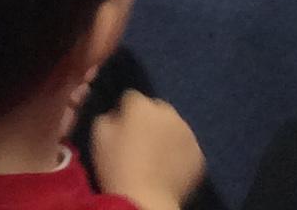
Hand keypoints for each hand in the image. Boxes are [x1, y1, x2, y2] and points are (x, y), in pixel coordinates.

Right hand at [90, 93, 204, 209]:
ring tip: (156, 156)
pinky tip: (168, 167)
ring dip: (166, 134)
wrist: (145, 199)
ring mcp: (187, 131)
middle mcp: (168, 111)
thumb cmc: (117, 168)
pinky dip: (178, 152)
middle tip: (140, 142)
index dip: (124, 112)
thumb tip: (116, 115)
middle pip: (156, 109)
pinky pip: (185, 146)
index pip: (131, 97)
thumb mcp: (98, 138)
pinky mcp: (198, 152)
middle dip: (148, 120)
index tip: (121, 128)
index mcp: (141, 105)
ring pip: (174, 126)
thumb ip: (107, 117)